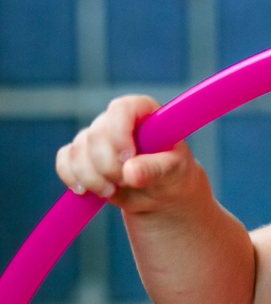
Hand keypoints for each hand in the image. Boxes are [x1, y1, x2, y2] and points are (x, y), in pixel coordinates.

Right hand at [56, 94, 206, 213]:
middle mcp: (118, 119)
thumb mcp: (173, 172)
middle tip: (125, 182)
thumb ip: (155, 169)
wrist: (159, 194)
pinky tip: (86, 191)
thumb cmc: (173, 175)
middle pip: (96, 134)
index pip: (122, 108)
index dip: (119, 133)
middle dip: (107, 165)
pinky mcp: (82, 154)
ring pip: (77, 149)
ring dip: (91, 176)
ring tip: (112, 191)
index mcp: (145, 112)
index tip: (128, 158)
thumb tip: (130, 171)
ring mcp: (98, 136)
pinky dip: (72, 177)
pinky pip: (65, 160)